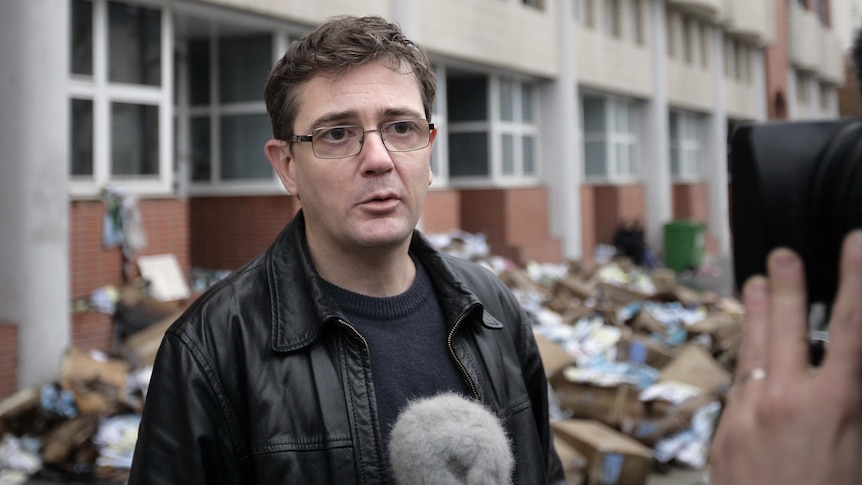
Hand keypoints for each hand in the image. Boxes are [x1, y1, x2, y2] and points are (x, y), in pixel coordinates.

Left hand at [710, 230, 861, 484]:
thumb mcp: (858, 450)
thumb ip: (851, 406)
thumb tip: (844, 378)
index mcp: (834, 404)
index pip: (847, 327)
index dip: (854, 281)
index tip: (854, 245)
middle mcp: (785, 400)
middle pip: (785, 327)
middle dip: (785, 286)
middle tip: (782, 254)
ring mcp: (748, 412)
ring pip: (751, 350)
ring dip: (753, 313)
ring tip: (754, 282)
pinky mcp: (724, 431)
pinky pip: (738, 388)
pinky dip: (746, 365)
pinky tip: (748, 352)